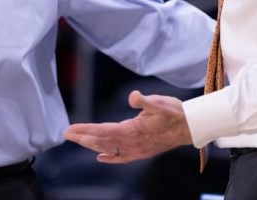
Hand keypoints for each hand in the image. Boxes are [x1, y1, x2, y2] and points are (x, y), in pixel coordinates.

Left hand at [63, 90, 192, 163]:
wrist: (190, 127)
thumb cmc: (174, 112)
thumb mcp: (160, 102)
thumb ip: (144, 101)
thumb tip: (132, 97)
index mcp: (133, 130)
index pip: (103, 131)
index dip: (86, 130)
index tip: (70, 129)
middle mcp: (132, 143)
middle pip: (102, 142)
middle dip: (83, 138)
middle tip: (66, 134)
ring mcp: (137, 149)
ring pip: (109, 149)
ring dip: (91, 145)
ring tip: (78, 140)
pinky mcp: (142, 152)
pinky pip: (121, 158)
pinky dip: (109, 158)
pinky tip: (100, 158)